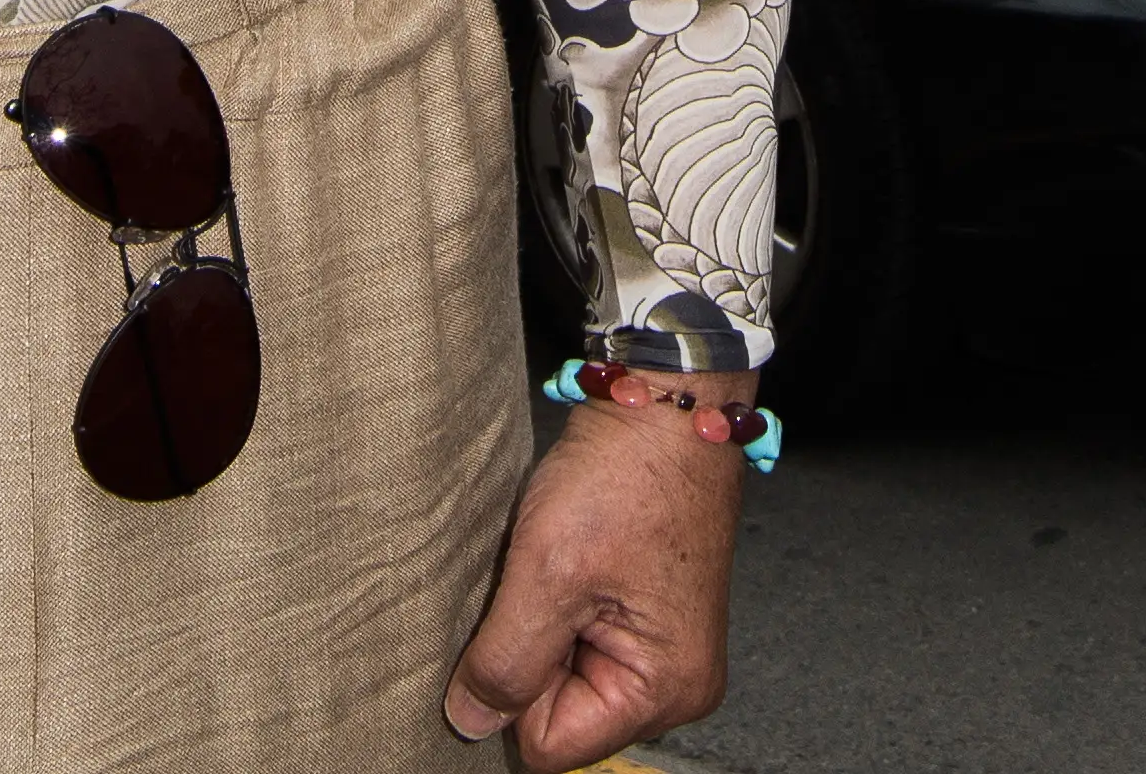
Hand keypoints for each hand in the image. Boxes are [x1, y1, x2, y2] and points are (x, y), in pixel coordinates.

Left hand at [442, 398, 744, 769]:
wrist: (664, 405)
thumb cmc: (625, 478)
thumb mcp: (547, 571)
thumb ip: (506, 661)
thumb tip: (471, 723)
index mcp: (663, 690)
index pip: (549, 743)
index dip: (513, 688)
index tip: (521, 613)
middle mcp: (674, 686)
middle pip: (559, 714)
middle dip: (529, 652)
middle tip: (541, 580)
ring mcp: (662, 651)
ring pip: (561, 675)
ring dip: (540, 622)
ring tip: (555, 563)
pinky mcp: (645, 618)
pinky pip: (577, 639)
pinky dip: (555, 603)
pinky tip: (564, 559)